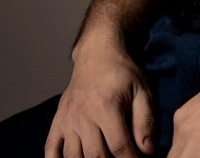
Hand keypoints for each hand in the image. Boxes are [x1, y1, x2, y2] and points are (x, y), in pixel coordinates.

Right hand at [45, 42, 155, 157]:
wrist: (97, 53)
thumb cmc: (122, 73)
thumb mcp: (141, 91)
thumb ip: (145, 121)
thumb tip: (148, 151)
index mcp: (107, 107)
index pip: (119, 147)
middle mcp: (84, 115)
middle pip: (96, 156)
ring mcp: (68, 119)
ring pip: (73, 156)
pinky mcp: (58, 120)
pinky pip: (51, 148)